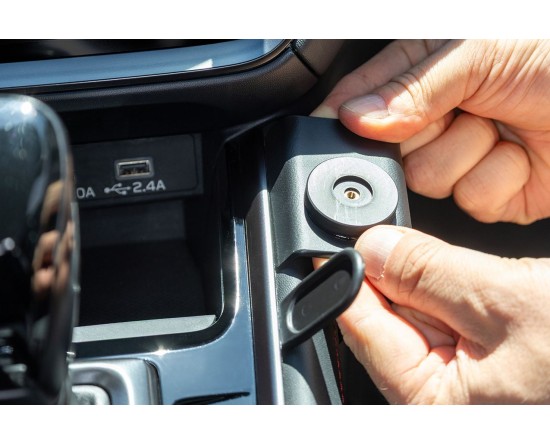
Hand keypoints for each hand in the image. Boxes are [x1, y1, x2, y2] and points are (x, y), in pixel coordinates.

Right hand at [313, 40, 549, 223]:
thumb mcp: (482, 50)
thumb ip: (413, 86)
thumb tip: (357, 116)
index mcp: (427, 69)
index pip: (363, 95)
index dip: (347, 114)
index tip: (339, 127)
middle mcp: (439, 113)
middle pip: (388, 147)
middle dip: (427, 132)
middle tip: (463, 109)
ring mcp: (462, 154)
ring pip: (426, 178)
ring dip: (470, 154)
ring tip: (503, 126)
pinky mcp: (488, 190)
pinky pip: (468, 201)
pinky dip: (498, 180)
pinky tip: (521, 154)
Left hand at [320, 225, 549, 403]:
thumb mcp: (506, 301)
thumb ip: (428, 273)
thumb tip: (372, 248)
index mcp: (432, 405)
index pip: (362, 329)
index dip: (351, 277)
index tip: (343, 239)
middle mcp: (442, 403)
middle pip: (387, 324)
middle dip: (391, 276)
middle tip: (401, 237)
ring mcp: (466, 387)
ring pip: (419, 320)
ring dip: (427, 283)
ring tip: (465, 271)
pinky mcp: (489, 368)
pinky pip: (451, 325)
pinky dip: (453, 295)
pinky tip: (474, 283)